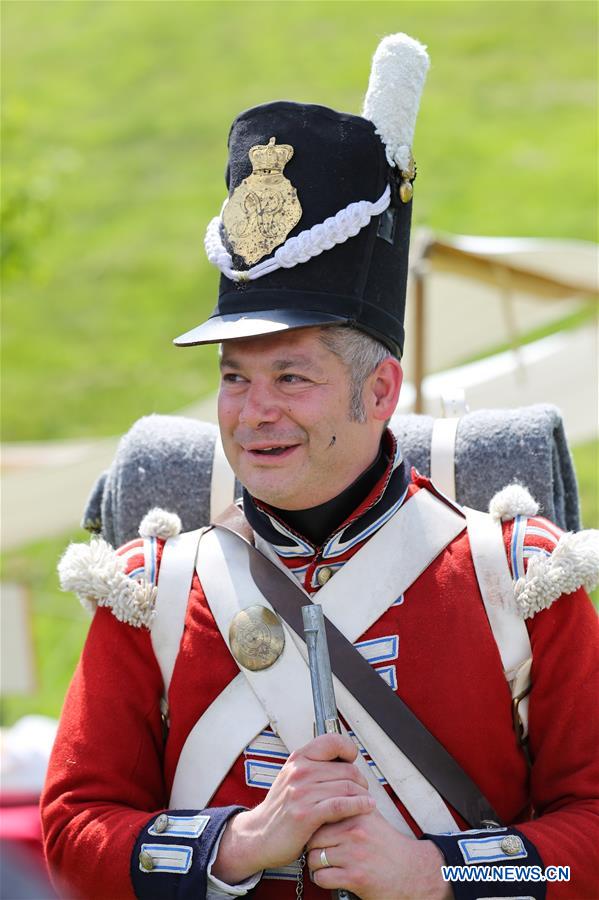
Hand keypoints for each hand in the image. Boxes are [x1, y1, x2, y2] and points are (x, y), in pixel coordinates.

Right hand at [212, 733, 374, 882]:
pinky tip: (367, 807)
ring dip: (363, 795)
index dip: (348, 749)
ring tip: (367, 801)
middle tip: (363, 790)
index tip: (353, 761)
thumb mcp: (293, 777)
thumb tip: (344, 760)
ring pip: (347, 787)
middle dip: (361, 780)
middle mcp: (299, 772)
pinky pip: (341, 805)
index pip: (332, 741)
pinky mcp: (306, 815)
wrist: (259, 836)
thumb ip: (315, 766)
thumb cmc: (281, 809)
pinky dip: (359, 805)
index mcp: (298, 759)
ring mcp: (302, 793)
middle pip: (347, 769)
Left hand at [306, 810, 451, 899]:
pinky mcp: (354, 877)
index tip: (314, 830)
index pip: (321, 814)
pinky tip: (330, 876)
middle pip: (314, 837)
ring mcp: (354, 855)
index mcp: (358, 814)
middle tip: (317, 850)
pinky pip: (322, 877)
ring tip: (323, 864)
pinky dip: (321, 879)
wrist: (412, 873)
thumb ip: (353, 805)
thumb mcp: (373, 818)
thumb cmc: (390, 846)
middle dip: (312, 846)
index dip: (315, 824)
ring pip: (314, 858)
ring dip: (315, 865)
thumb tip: (330, 793)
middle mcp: (355, 832)